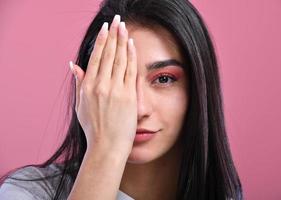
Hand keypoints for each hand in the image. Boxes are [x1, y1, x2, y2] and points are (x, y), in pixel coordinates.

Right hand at [69, 15, 136, 153]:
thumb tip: (73, 65)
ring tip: (124, 28)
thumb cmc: (93, 128)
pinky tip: (132, 44)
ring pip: (120, 59)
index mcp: (88, 87)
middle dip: (113, 35)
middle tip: (116, 20)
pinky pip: (130, 70)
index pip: (96, 57)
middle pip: (109, 54)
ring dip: (122, 41)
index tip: (105, 28)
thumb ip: (79, 83)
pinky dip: (131, 56)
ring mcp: (116, 90)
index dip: (101, 41)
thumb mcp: (80, 106)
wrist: (107, 146)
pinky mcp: (129, 96)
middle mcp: (101, 85)